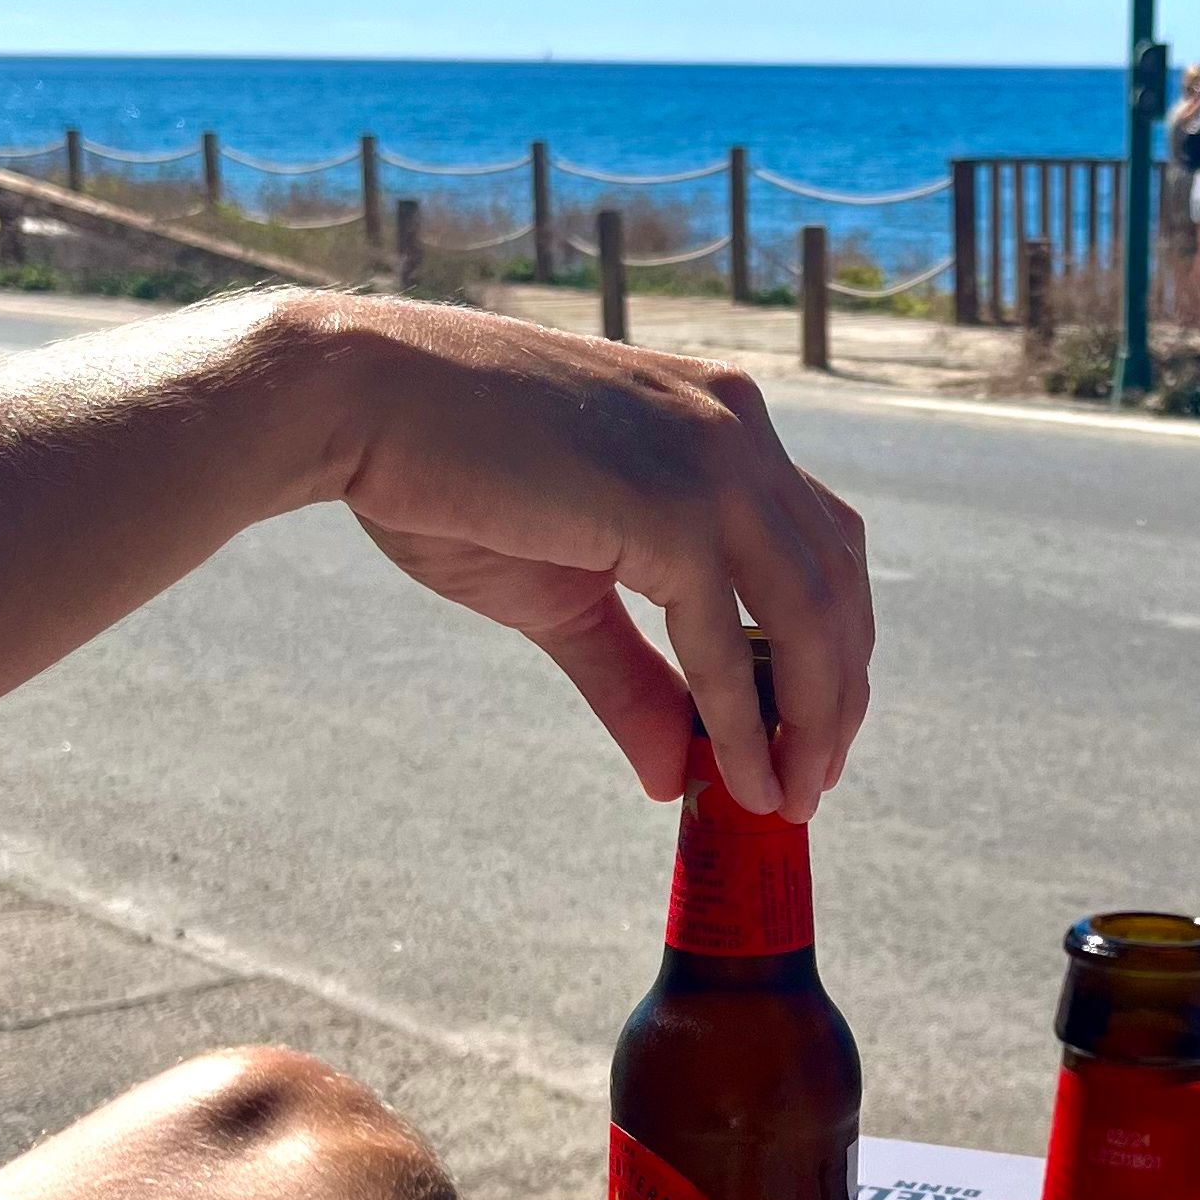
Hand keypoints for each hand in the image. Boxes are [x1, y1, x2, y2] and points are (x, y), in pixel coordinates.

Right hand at [314, 304, 871, 820]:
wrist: (361, 401)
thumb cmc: (445, 476)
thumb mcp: (561, 594)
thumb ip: (632, 676)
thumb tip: (675, 777)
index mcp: (722, 421)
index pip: (821, 542)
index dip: (834, 640)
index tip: (815, 725)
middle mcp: (737, 428)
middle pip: (837, 582)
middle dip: (837, 694)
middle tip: (814, 783)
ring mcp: (713, 463)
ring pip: (810, 613)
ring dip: (811, 719)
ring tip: (790, 799)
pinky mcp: (671, 507)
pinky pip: (729, 637)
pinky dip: (745, 721)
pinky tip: (743, 780)